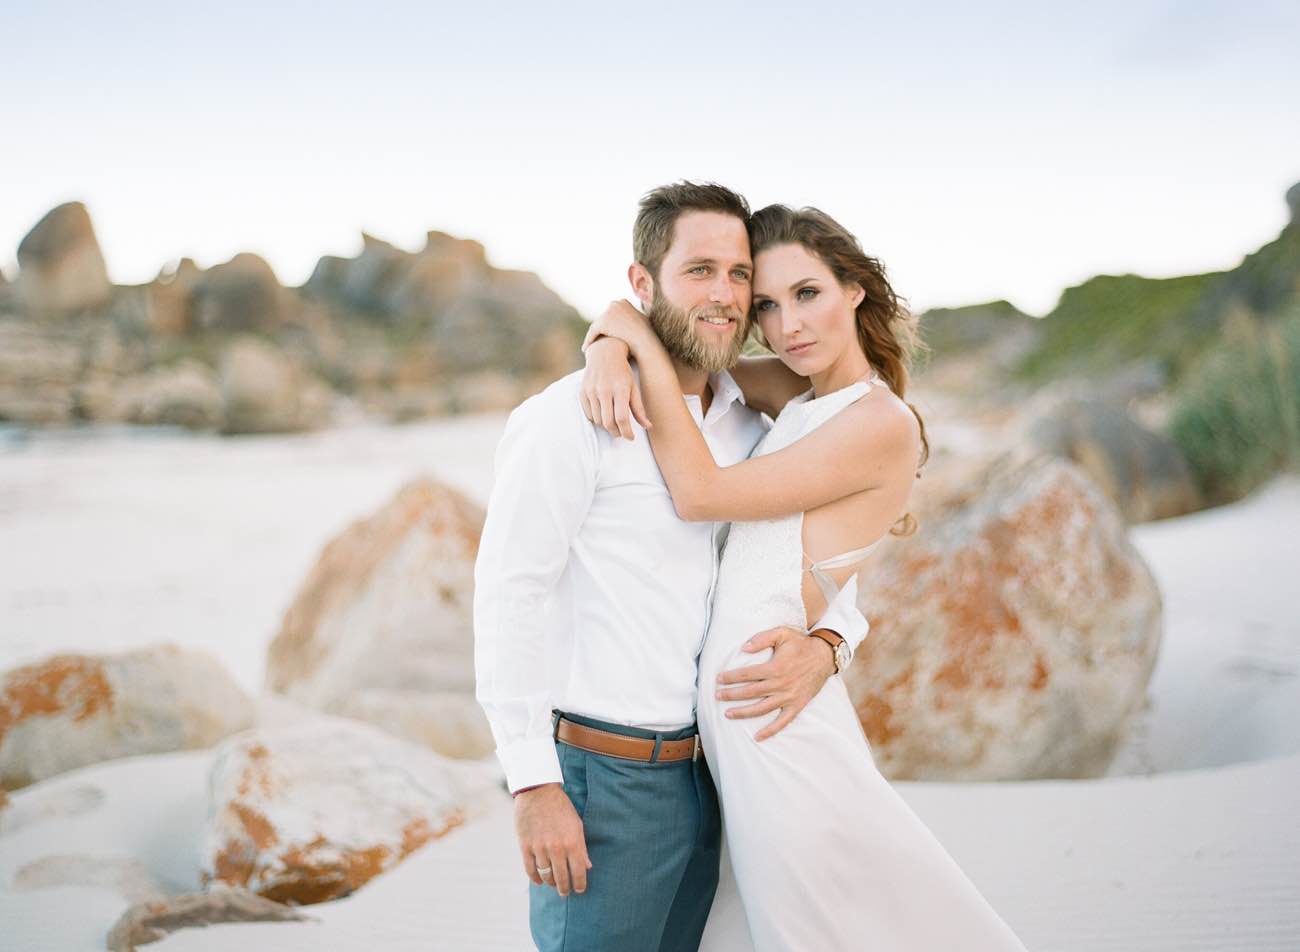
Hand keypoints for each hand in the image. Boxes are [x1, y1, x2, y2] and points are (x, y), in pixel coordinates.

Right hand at [514, 783, 590, 895]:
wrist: (538, 791)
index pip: (579, 872)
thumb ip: (582, 847)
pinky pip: (530, 870)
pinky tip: (540, 881)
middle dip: (565, 888)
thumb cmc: (561, 808)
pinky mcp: (525, 846)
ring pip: (546, 876)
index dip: (580, 884)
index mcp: (573, 842)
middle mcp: (556, 848)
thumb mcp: (577, 825)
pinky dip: (535, 878)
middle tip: (565, 892)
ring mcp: (539, 848)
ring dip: (551, 883)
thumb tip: (587, 866)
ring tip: (554, 884)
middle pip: (562, 878)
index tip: (580, 890)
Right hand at [579, 338, 650, 439]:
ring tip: (614, 424)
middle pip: (608, 422)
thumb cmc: (622, 372)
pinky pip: (589, 414)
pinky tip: (604, 415)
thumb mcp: (633, 387)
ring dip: (607, 426)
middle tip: (622, 434)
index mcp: (620, 389)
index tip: (631, 437)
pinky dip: (597, 419)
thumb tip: (648, 426)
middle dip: (616, 433)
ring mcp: (591, 391)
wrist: (604, 353)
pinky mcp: (583, 392)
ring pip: (598, 420)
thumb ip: (639, 408)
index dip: (627, 432)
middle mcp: (604, 390)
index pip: (622, 418)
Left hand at [582, 299, 657, 355]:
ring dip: (593, 336)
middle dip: (600, 329)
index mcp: (623, 302)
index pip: (611, 314)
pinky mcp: (602, 323)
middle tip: (597, 340)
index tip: (607, 334)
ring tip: (591, 345)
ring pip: (596, 326)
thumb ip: (636, 318)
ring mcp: (607, 313)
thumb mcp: (643, 322)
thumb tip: (637, 319)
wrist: (644, 341)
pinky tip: (585, 349)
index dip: (609, 324)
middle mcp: (614, 304)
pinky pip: (592, 333)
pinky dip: (588, 341)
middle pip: (603, 318)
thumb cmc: (647, 334)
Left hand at [714, 626, 836, 740]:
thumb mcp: (782, 633)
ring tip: (728, 714)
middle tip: (717, 696)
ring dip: (743, 712)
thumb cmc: (801, 643)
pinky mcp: (797, 705)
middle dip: (731, 695)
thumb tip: (743, 648)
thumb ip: (761, 639)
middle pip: (750, 692)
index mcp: (775, 667)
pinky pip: (783, 721)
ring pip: (762, 708)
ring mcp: (789, 697)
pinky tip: (757, 737)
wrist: (825, 656)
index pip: (746, 674)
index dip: (730, 677)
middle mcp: (780, 684)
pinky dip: (770, 730)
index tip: (718, 679)